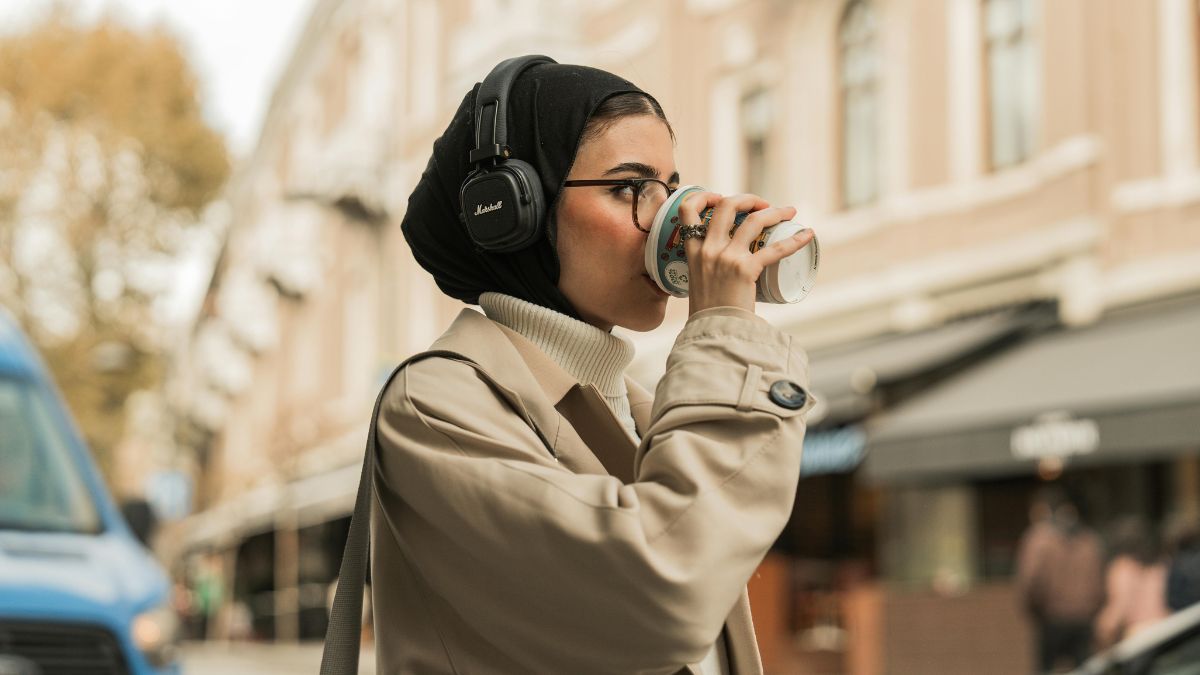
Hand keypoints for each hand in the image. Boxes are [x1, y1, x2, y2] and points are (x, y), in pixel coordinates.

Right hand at [676, 192, 814, 314]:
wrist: (713, 333)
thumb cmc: (708, 313)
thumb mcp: (699, 282)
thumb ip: (708, 269)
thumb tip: (727, 267)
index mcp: (694, 251)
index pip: (688, 209)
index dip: (705, 196)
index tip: (720, 197)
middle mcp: (709, 249)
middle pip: (728, 205)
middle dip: (749, 199)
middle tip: (763, 206)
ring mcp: (727, 258)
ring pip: (754, 220)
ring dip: (774, 211)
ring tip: (788, 212)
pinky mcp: (745, 270)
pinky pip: (776, 249)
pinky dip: (795, 240)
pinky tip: (807, 235)